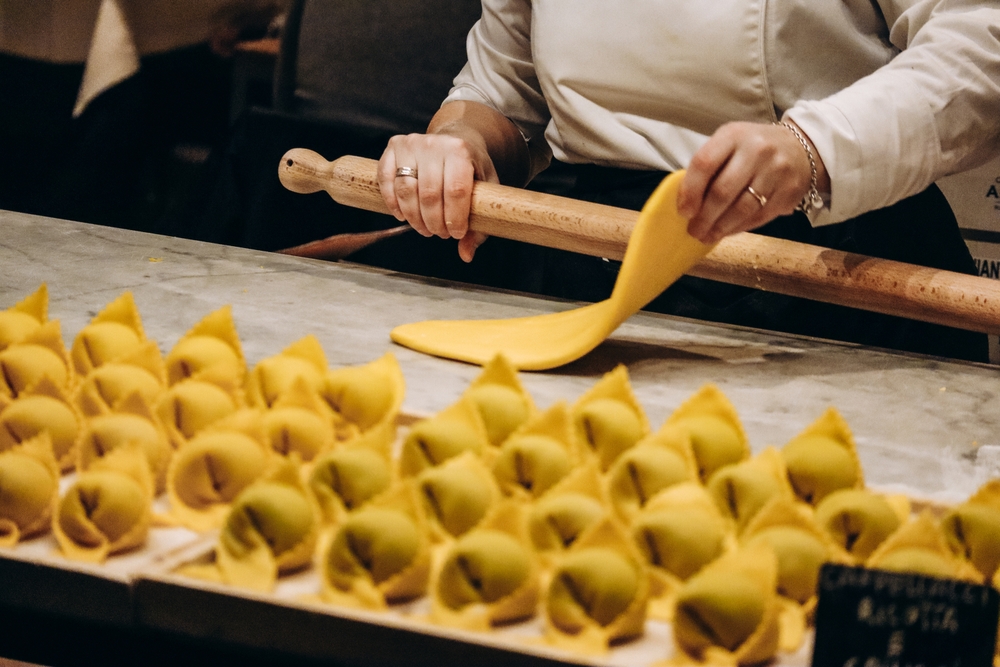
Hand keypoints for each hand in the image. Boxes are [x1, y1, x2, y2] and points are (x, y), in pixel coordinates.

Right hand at [377, 133, 492, 262]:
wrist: (455, 138)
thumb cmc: (471, 166)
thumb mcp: (484, 190)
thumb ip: (479, 224)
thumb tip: (466, 254)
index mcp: (460, 150)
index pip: (455, 190)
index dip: (454, 218)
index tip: (456, 233)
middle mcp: (434, 144)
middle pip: (429, 194)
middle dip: (433, 222)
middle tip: (440, 233)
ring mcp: (411, 143)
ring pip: (405, 190)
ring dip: (413, 217)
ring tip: (424, 228)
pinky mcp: (393, 147)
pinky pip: (386, 180)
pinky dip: (392, 203)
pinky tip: (402, 215)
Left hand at [677, 121, 828, 243]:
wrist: (799, 148)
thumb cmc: (752, 149)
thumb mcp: (729, 144)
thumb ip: (709, 168)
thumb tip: (686, 203)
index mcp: (734, 135)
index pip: (705, 163)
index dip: (690, 191)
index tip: (683, 211)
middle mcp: (757, 150)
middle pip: (723, 191)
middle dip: (704, 217)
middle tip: (694, 231)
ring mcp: (776, 171)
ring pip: (742, 209)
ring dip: (721, 227)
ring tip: (708, 236)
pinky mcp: (790, 191)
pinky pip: (759, 216)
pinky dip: (740, 228)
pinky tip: (728, 231)